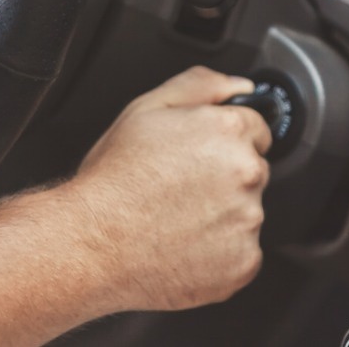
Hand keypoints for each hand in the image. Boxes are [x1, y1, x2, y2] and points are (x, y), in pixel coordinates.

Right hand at [71, 66, 271, 311]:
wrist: (91, 246)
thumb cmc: (113, 181)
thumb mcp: (146, 109)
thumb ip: (201, 86)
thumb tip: (240, 86)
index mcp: (228, 131)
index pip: (257, 129)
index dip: (225, 141)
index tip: (201, 157)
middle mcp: (246, 174)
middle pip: (253, 171)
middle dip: (225, 178)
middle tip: (181, 189)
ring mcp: (248, 221)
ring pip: (247, 213)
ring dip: (223, 216)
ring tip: (176, 219)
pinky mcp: (243, 262)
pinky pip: (241, 253)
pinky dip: (220, 252)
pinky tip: (184, 245)